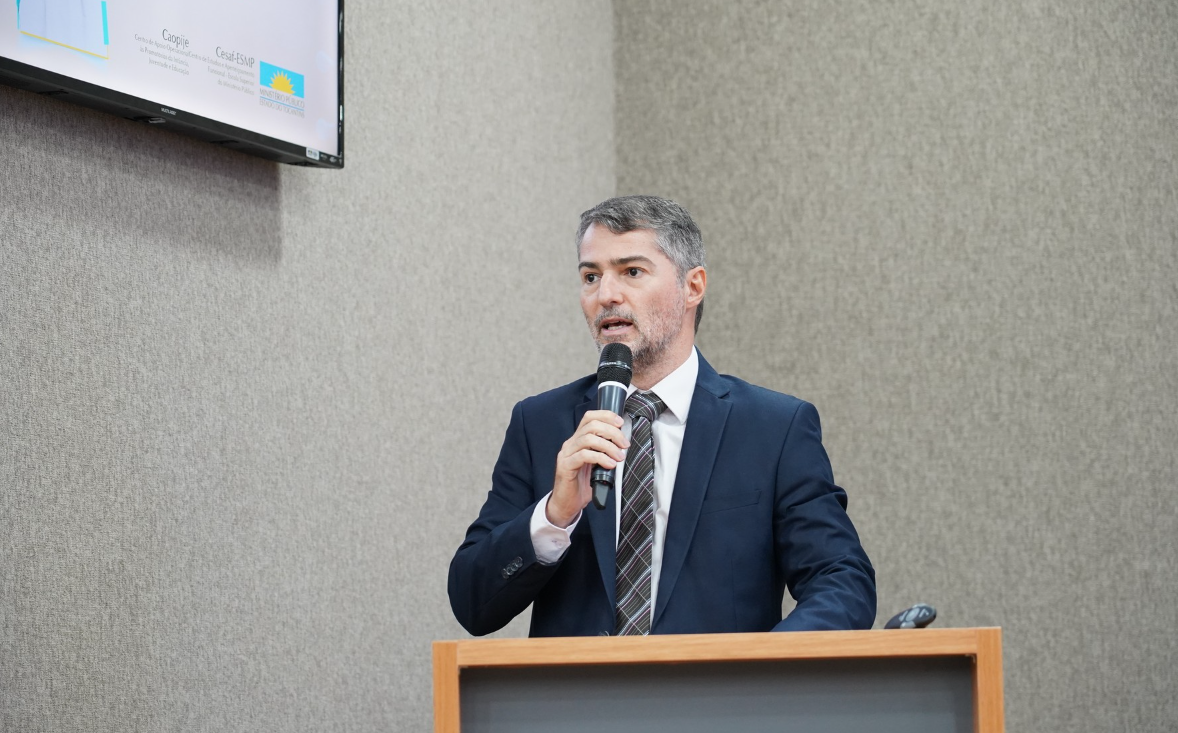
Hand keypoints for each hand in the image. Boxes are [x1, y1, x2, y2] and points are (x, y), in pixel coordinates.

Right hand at [547, 410, 628, 527]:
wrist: (567, 504)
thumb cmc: (583, 485)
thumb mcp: (597, 464)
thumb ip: (605, 452)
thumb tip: (623, 444)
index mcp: (578, 440)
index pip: (589, 417)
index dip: (605, 416)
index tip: (620, 423)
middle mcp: (570, 444)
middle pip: (591, 425)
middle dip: (612, 432)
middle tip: (624, 444)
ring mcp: (566, 454)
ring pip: (589, 439)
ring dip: (609, 446)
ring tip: (619, 457)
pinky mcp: (565, 466)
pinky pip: (584, 455)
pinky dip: (601, 458)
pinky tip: (610, 465)